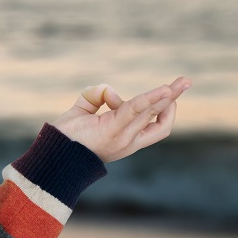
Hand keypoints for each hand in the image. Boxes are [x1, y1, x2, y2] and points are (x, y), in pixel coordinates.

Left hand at [51, 77, 190, 162]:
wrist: (52, 157)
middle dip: (172, 98)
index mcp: (125, 139)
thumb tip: (112, 94)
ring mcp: (123, 136)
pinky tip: (164, 89)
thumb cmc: (64, 137)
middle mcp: (129, 140)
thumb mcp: (83, 113)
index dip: (164, 111)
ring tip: (183, 81)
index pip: (155, 126)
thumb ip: (96, 97)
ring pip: (151, 111)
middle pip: (159, 118)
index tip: (169, 94)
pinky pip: (136, 109)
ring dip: (167, 95)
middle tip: (185, 81)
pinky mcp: (113, 129)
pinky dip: (150, 98)